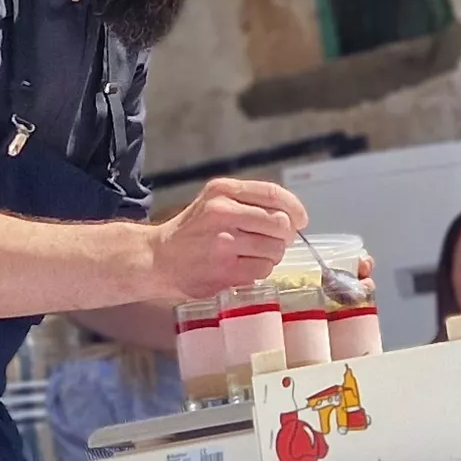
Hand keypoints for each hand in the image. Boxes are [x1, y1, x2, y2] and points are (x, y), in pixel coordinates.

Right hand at [149, 177, 304, 300]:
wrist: (159, 258)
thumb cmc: (192, 231)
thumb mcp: (214, 201)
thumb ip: (248, 202)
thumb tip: (291, 216)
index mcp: (223, 190)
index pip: (273, 194)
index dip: (295, 208)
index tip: (301, 220)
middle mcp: (223, 212)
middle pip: (280, 223)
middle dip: (284, 236)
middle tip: (275, 242)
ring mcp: (224, 242)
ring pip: (274, 249)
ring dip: (271, 255)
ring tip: (254, 255)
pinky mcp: (225, 269)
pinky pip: (263, 269)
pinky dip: (260, 270)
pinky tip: (245, 267)